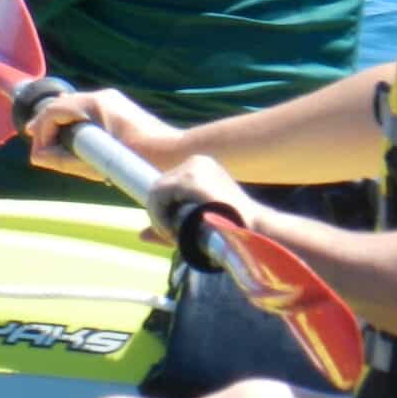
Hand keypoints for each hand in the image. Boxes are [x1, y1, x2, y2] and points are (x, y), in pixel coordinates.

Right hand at [25, 88, 182, 178]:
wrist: (173, 153)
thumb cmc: (138, 160)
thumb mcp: (96, 164)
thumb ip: (64, 160)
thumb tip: (38, 156)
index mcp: (95, 104)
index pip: (53, 110)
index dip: (40, 131)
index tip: (38, 154)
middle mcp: (101, 96)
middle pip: (61, 106)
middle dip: (48, 128)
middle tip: (42, 151)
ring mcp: (111, 99)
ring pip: (73, 108)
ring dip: (62, 126)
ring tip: (58, 149)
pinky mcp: (117, 107)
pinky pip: (87, 112)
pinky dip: (77, 125)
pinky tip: (78, 143)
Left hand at [145, 155, 263, 251]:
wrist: (255, 235)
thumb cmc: (231, 233)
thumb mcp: (195, 226)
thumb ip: (168, 228)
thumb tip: (140, 235)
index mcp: (201, 167)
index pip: (167, 185)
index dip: (162, 210)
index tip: (170, 231)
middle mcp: (198, 161)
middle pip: (159, 186)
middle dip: (158, 214)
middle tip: (170, 236)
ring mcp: (195, 167)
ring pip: (156, 191)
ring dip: (158, 217)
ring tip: (172, 236)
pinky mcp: (192, 179)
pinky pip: (160, 195)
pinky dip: (160, 216)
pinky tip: (172, 232)